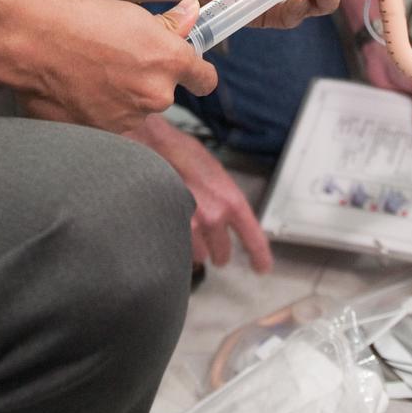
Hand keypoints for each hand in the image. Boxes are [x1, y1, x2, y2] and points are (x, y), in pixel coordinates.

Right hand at [14, 0, 216, 133]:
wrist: (30, 40)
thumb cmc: (77, 18)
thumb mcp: (130, 12)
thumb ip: (167, 25)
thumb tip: (191, 15)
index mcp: (168, 62)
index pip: (204, 80)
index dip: (197, 73)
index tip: (189, 69)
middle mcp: (154, 96)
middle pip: (163, 93)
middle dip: (146, 79)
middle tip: (117, 57)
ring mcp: (125, 119)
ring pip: (132, 108)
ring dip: (119, 95)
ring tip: (89, 69)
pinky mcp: (97, 134)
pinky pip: (105, 120)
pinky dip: (95, 108)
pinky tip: (75, 86)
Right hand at [130, 115, 271, 272]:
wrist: (150, 145)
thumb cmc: (180, 151)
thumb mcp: (212, 171)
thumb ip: (223, 199)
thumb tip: (226, 218)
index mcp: (230, 200)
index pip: (253, 238)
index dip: (259, 256)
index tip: (261, 267)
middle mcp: (213, 217)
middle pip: (221, 253)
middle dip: (216, 249)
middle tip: (208, 240)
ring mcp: (188, 226)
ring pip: (197, 255)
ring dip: (192, 246)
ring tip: (182, 224)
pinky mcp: (167, 230)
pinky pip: (176, 251)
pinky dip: (175, 243)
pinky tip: (168, 227)